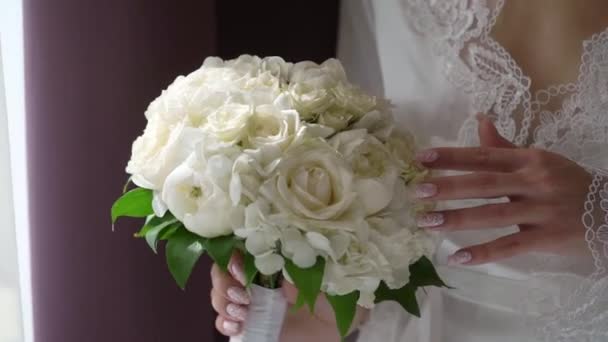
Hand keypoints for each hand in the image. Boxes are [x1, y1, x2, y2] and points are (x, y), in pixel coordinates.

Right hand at [211, 253, 367, 339]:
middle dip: (224, 281)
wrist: (339, 326)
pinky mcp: (250, 323)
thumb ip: (305, 273)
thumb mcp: (328, 278)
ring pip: (219, 293)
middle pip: (222, 270)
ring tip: (243, 314)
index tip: (241, 268)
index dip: (232, 254)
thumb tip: (282, 278)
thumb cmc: (337, 295)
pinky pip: (224, 321)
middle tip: (242, 295)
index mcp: (274, 257)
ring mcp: (251, 300)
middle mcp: (257, 275)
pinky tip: (236, 326)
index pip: (241, 246)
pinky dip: (223, 322)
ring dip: (223, 302)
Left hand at [414, 114, 591, 264]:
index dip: (451, 157)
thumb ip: (505, 147)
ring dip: (458, 219)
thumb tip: (480, 120)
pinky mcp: (548, 237)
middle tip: (417, 193)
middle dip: (449, 188)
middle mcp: (533, 182)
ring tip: (427, 223)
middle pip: (484, 184)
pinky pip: (511, 246)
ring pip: (493, 215)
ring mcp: (541, 210)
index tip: (421, 159)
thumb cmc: (567, 183)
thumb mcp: (538, 160)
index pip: (483, 156)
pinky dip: (484, 253)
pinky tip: (457, 258)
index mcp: (528, 160)